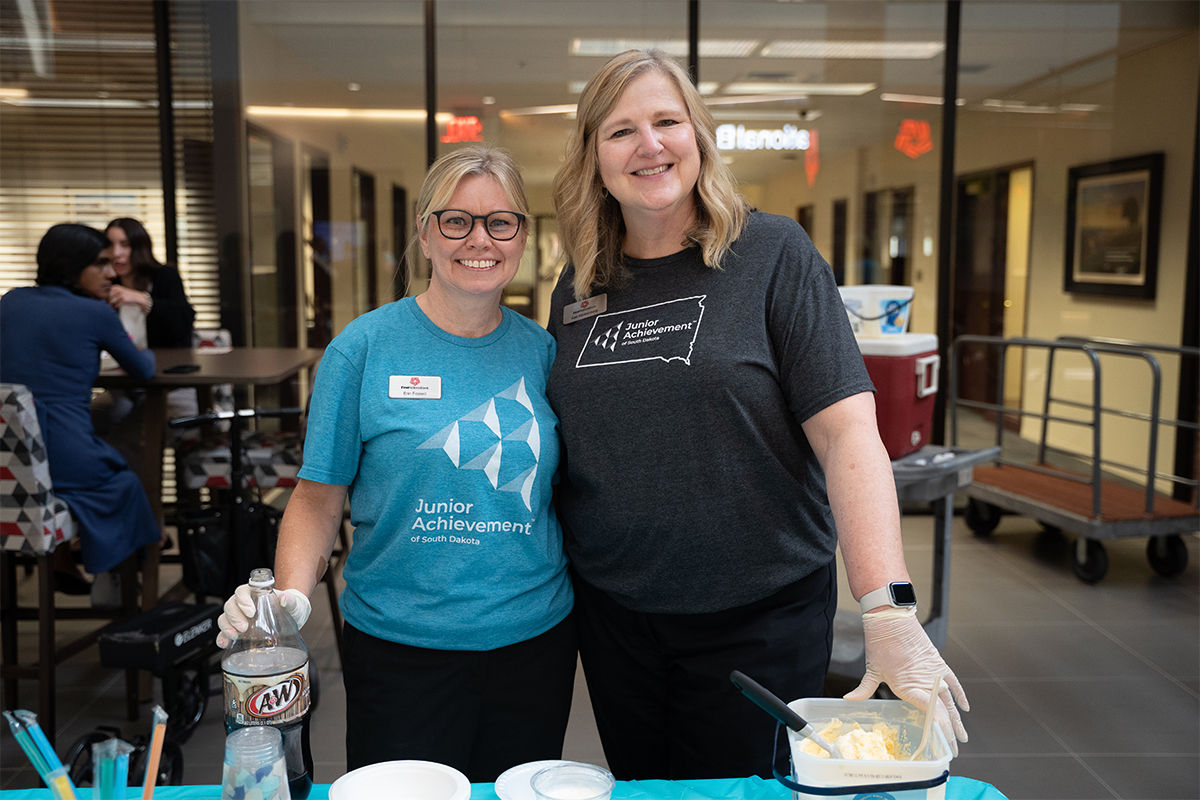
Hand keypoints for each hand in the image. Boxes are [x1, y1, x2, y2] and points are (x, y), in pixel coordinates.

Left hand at [108, 284, 149, 312]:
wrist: (137, 297)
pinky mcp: (124, 300)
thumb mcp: (120, 291)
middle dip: (107, 301)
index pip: (106, 292)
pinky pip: (116, 305)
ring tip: (112, 306)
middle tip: (109, 304)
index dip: (105, 297)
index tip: (107, 300)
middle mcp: (118, 290)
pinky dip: (115, 307)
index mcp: (116, 287)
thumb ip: (112, 293)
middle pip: (107, 297)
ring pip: (111, 302)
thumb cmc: (127, 295)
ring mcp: (121, 295)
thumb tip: (104, 299)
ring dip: (111, 305)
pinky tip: (116, 307)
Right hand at [216, 584, 312, 647]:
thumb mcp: (295, 603)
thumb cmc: (292, 607)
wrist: (293, 620)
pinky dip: (222, 638)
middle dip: (234, 617)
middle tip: (244, 627)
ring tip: (235, 636)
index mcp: (255, 593)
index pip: (242, 592)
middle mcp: (243, 604)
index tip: (251, 612)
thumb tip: (284, 598)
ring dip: (226, 627)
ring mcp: (239, 618)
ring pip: (224, 618)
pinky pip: (224, 633)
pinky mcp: (238, 632)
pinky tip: (225, 644)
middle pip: (230, 605)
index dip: (243, 600)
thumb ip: (291, 600)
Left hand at [844, 607, 968, 753]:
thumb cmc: (880, 643)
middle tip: (953, 749)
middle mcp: (924, 682)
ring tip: (962, 736)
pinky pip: (953, 683)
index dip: (939, 731)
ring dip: (957, 720)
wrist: (891, 619)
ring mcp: (934, 673)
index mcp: (908, 687)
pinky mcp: (938, 663)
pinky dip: (959, 696)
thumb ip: (863, 689)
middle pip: (942, 713)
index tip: (942, 744)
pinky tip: (964, 708)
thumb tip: (849, 700)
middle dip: (950, 733)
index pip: (930, 714)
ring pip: (950, 702)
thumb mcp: (872, 670)